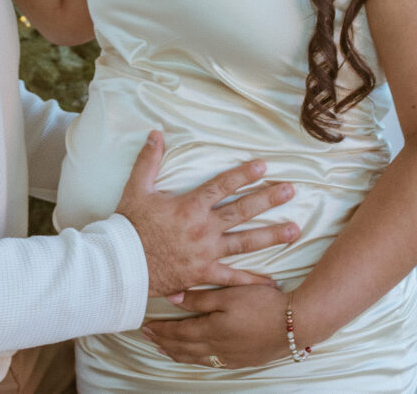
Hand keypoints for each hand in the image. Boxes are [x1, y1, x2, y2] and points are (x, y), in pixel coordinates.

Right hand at [116, 131, 298, 296]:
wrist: (122, 263)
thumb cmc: (128, 225)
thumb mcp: (136, 189)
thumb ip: (149, 160)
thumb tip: (156, 133)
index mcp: (189, 206)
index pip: (222, 185)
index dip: (243, 174)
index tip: (263, 166)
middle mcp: (203, 228)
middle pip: (242, 211)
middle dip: (268, 199)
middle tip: (291, 191)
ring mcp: (206, 252)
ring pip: (245, 242)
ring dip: (271, 235)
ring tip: (294, 230)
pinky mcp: (203, 273)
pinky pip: (232, 278)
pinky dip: (252, 281)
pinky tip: (272, 283)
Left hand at [142, 285, 292, 368]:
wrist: (296, 323)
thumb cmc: (263, 304)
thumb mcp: (229, 294)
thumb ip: (199, 298)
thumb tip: (172, 299)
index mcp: (212, 330)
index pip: (178, 333)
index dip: (161, 330)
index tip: (145, 326)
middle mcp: (218, 348)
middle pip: (183, 348)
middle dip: (164, 342)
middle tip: (148, 337)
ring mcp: (231, 357)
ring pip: (196, 358)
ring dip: (178, 353)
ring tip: (165, 349)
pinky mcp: (243, 360)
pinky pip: (212, 364)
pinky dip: (197, 360)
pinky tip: (196, 358)